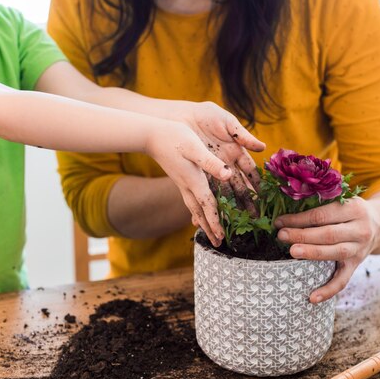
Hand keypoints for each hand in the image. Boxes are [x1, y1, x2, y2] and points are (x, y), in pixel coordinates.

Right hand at [145, 121, 237, 246]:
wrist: (151, 134)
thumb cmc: (173, 136)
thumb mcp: (194, 147)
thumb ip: (210, 162)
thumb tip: (228, 174)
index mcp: (194, 179)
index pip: (207, 205)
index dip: (215, 221)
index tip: (221, 237)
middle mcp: (188, 185)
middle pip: (200, 212)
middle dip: (209, 228)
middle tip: (217, 243)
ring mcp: (183, 182)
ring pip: (194, 207)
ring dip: (203, 221)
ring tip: (209, 233)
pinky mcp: (180, 177)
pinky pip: (190, 198)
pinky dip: (196, 209)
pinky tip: (198, 211)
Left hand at [165, 101, 265, 213]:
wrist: (181, 116)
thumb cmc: (206, 115)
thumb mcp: (226, 123)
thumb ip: (243, 135)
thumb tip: (262, 147)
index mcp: (236, 150)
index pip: (250, 171)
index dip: (257, 183)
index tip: (265, 197)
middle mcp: (226, 162)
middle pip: (239, 185)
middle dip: (247, 201)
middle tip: (255, 217)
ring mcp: (212, 168)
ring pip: (224, 191)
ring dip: (230, 205)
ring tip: (236, 221)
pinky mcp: (198, 171)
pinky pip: (205, 189)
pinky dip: (208, 201)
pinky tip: (211, 215)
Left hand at [275, 197, 379, 302]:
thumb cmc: (350, 211)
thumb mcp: (343, 201)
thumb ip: (321, 203)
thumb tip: (286, 210)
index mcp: (354, 209)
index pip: (322, 215)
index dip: (300, 219)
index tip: (280, 222)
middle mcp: (360, 230)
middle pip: (328, 234)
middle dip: (303, 235)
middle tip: (282, 236)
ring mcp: (359, 250)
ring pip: (335, 253)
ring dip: (312, 253)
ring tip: (292, 252)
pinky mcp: (357, 265)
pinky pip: (343, 281)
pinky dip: (328, 291)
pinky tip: (312, 298)